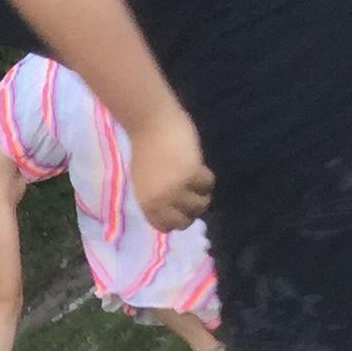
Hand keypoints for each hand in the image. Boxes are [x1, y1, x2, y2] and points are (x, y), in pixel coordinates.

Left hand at [132, 110, 211, 229]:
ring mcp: (177, 189)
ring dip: (203, 195)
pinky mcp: (192, 174)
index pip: (164, 227)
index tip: (181, 209)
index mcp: (146, 203)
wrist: (151, 123)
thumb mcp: (144, 181)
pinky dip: (207, 178)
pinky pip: (208, 185)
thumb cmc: (145, 148)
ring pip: (200, 205)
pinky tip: (201, 168)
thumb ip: (156, 197)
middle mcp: (161, 200)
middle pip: (185, 222)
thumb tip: (173, 208)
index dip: (176, 219)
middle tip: (195, 197)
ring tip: (199, 182)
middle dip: (192, 212)